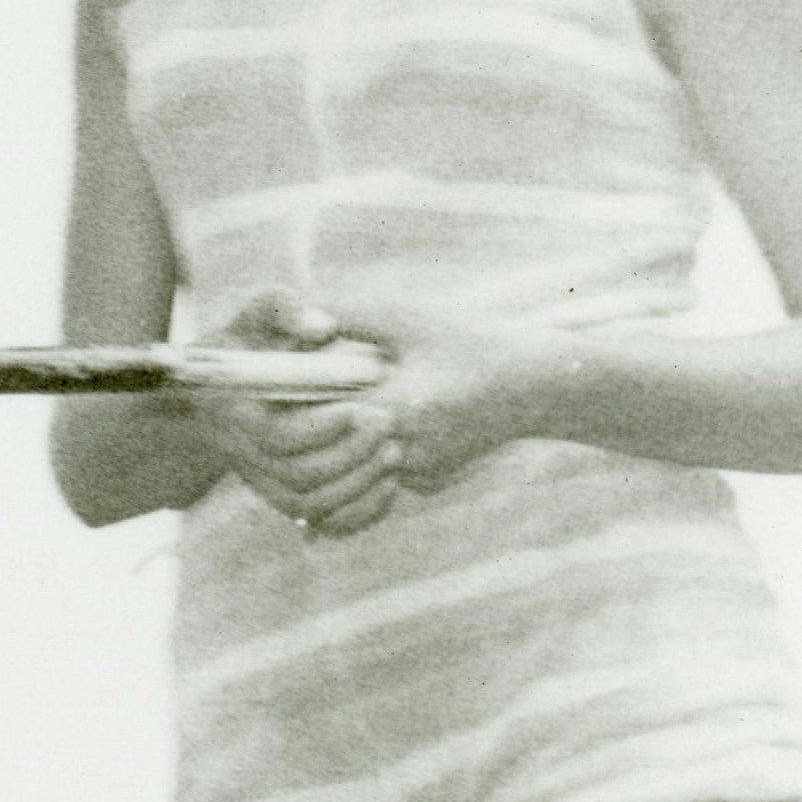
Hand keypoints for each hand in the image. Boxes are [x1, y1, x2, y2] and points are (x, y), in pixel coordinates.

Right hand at [184, 290, 391, 529]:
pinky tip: (388, 481)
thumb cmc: (252, 341)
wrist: (233, 384)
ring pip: (312, 504)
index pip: (276, 437)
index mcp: (234, 410)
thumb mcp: (260, 312)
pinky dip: (359, 509)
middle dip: (350, 455)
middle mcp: (244, 453)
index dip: (323, 428)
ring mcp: (264, 480)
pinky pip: (323, 519)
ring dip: (359, 483)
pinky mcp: (286, 496)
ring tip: (393, 450)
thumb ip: (284, 308)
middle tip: (388, 425)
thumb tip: (323, 326)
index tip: (363, 406)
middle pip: (299, 476)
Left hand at [200, 291, 543, 538]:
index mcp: (394, 408)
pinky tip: (338, 442)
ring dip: (315, 462)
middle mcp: (403, 451)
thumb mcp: (405, 317)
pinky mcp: (425, 480)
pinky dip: (349, 474)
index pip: (311, 425)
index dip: (282, 409)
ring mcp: (416, 472)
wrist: (536, 384)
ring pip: (341, 485)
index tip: (265, 387)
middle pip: (317, 464)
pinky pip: (370, 487)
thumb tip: (295, 319)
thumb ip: (346, 314)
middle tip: (264, 414)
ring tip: (296, 427)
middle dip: (289, 441)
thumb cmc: (470, 341)